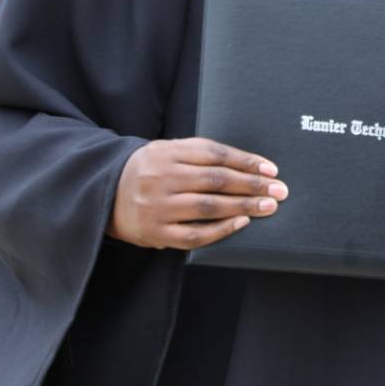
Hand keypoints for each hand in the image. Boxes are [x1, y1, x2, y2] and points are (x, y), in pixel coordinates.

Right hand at [108, 137, 286, 250]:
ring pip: (208, 207)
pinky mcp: (155, 232)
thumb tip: (249, 165)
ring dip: (243, 206)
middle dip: (251, 185)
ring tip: (268, 207)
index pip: (213, 154)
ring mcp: (157, 207)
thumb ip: (199, 154)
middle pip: (215, 180)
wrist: (105, 195)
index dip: (245, 161)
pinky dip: (221, 229)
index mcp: (164, 152)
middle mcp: (160, 178)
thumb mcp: (165, 151)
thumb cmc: (148, 171)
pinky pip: (194, 234)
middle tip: (279, 190)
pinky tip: (241, 223)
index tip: (270, 169)